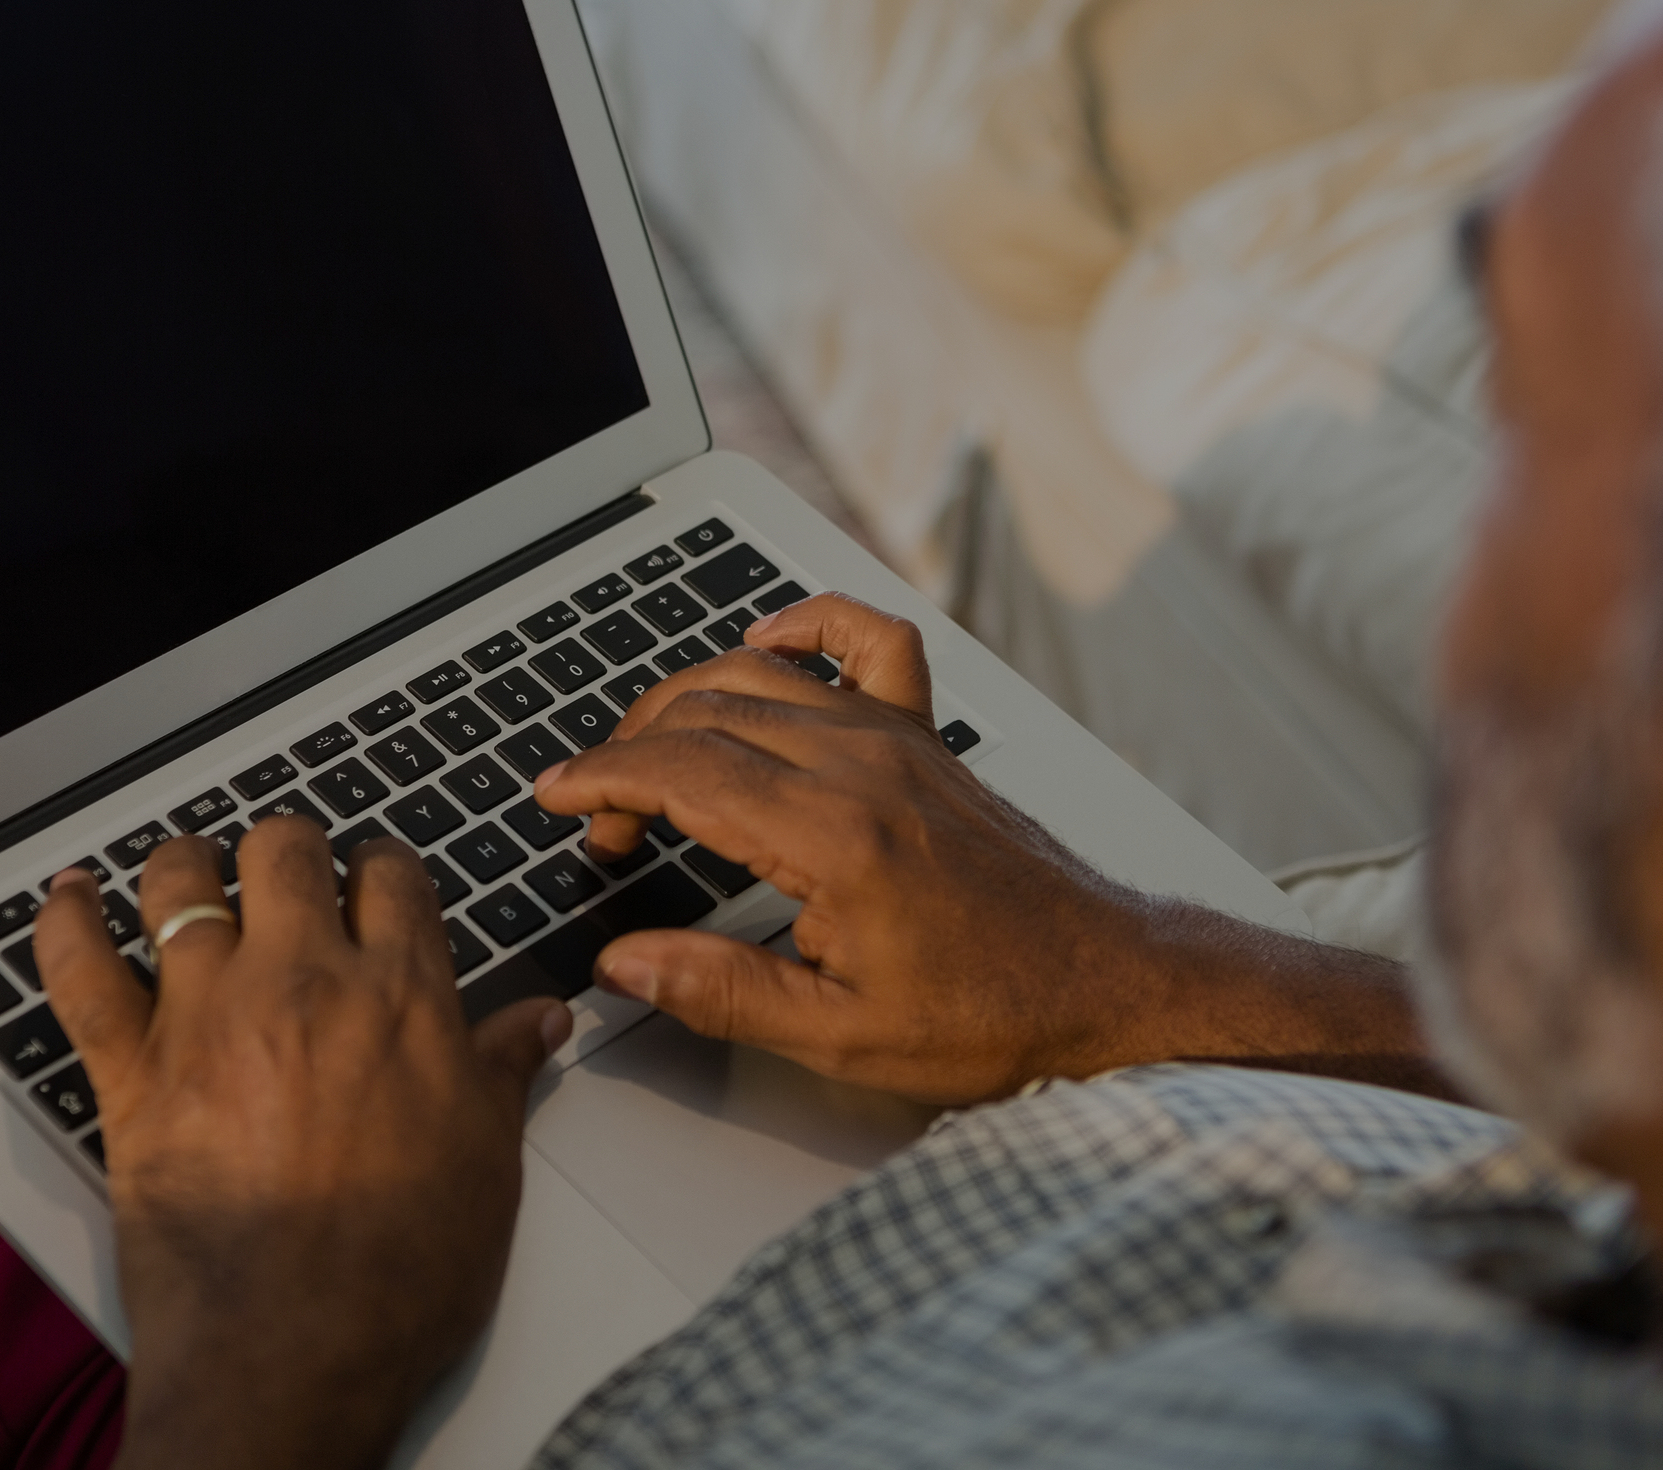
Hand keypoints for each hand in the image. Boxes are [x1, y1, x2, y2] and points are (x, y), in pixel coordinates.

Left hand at [36, 822, 569, 1469]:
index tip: (374, 882)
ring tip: (189, 870)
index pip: (393, 875)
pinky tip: (69, 901)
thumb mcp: (487, 1162)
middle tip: (286, 872)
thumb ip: (501, 1071)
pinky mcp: (131, 1071)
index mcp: (402, 996)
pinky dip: (65, 925)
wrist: (293, 1352)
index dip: (382, 868)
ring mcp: (208, 1018)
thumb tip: (538, 1022)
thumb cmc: (396, 1276)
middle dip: (287, 849)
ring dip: (184, 866)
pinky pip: (81, 971)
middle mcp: (303, 983)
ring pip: (181, 884)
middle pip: (286, 852)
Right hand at [532, 593, 1426, 1103]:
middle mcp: (865, 764)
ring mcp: (899, 737)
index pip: (683, 771)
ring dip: (685, 705)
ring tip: (650, 764)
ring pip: (760, 677)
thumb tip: (628, 964)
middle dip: (629, 759)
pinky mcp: (926, 736)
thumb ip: (722, 994)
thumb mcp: (843, 1037)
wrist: (1107, 983)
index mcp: (834, 837)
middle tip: (604, 829)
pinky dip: (806, 626)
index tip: (554, 797)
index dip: (601, 779)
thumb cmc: (995, 1014)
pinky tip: (767, 646)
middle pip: (705, 713)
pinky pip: (865, 641)